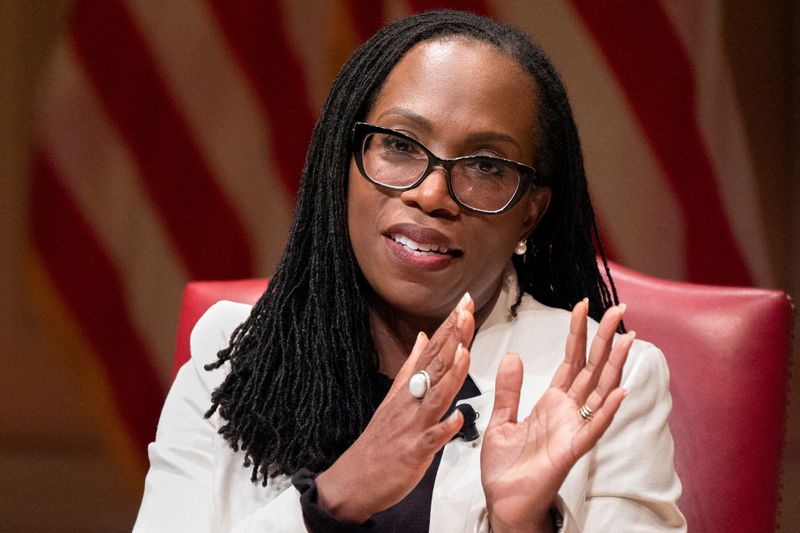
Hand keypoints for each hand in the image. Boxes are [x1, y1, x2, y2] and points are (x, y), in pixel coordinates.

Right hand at [316, 293, 474, 522]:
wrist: (354, 478)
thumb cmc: (379, 440)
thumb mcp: (394, 397)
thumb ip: (411, 366)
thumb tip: (424, 338)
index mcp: (408, 388)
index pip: (432, 350)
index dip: (449, 327)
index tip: (463, 303)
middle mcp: (410, 401)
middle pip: (434, 365)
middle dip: (452, 338)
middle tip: (466, 311)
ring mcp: (412, 425)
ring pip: (434, 396)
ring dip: (450, 375)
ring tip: (465, 352)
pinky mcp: (414, 452)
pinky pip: (431, 439)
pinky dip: (445, 428)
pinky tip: (458, 417)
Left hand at [480, 301, 633, 531]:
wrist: (502, 502)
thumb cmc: (506, 468)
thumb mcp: (500, 421)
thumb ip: (509, 390)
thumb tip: (513, 355)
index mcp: (551, 403)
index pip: (570, 360)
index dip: (577, 333)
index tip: (583, 305)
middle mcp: (568, 412)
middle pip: (592, 369)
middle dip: (605, 339)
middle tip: (620, 309)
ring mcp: (573, 430)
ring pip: (599, 392)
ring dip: (614, 366)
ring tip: (628, 338)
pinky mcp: (571, 451)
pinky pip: (593, 429)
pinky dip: (607, 411)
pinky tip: (620, 392)